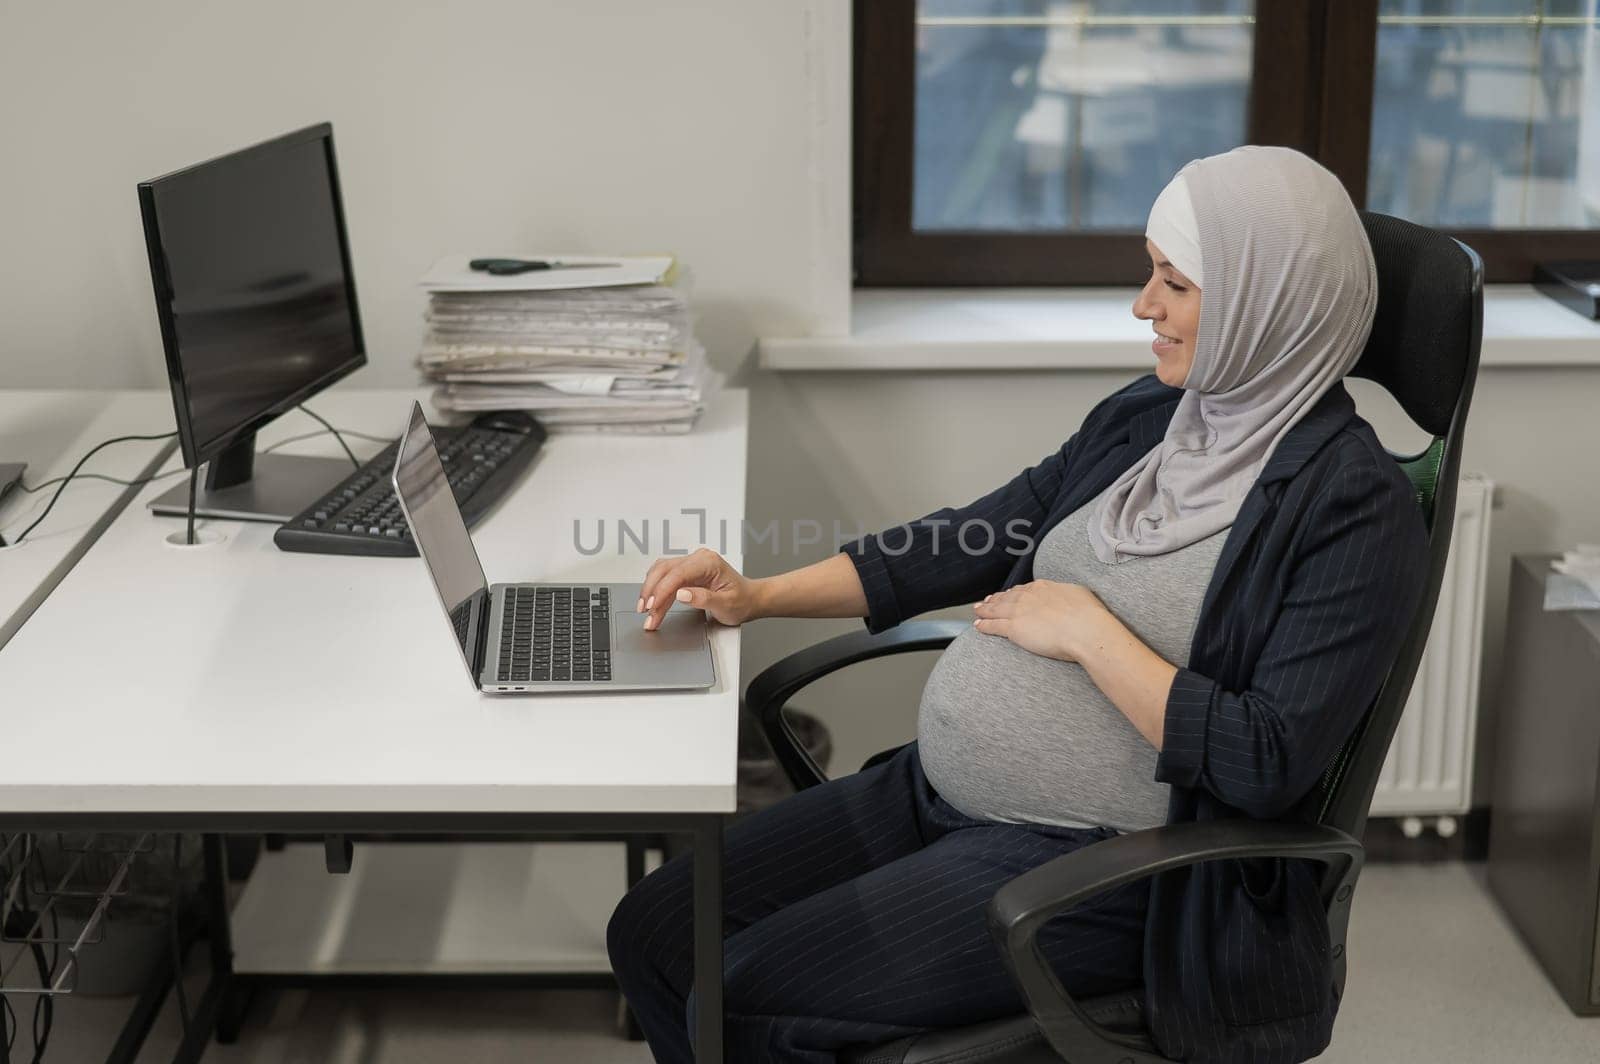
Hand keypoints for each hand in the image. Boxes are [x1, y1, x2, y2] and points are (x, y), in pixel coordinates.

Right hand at [638, 548, 758, 629]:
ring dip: (650, 591)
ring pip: (661, 572)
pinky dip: (656, 590)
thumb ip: (703, 599)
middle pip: (665, 570)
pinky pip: (665, 577)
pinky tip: (652, 602)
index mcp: (709, 562)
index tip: (653, 606)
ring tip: (646, 611)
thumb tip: (681, 594)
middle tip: (645, 613)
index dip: (662, 590)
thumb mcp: (726, 605)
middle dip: (652, 592)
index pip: (678, 574)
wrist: (749, 599)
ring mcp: (691, 564)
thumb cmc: (742, 601)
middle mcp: (698, 559)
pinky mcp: (686, 572)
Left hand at [972, 580, 1113, 661]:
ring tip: (977, 611)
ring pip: (996, 609)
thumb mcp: (1079, 594)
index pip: (1023, 590)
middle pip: (1006, 597)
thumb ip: (1068, 594)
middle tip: (986, 602)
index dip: (1013, 593)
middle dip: (995, 600)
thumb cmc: (1089, 615)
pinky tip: (977, 626)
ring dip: (984, 610)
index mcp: (1043, 587)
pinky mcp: (1013, 628)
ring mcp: (1019, 611)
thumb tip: (1067, 595)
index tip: (1008, 595)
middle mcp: (1028, 596)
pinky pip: (994, 625)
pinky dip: (984, 625)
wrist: (1085, 629)